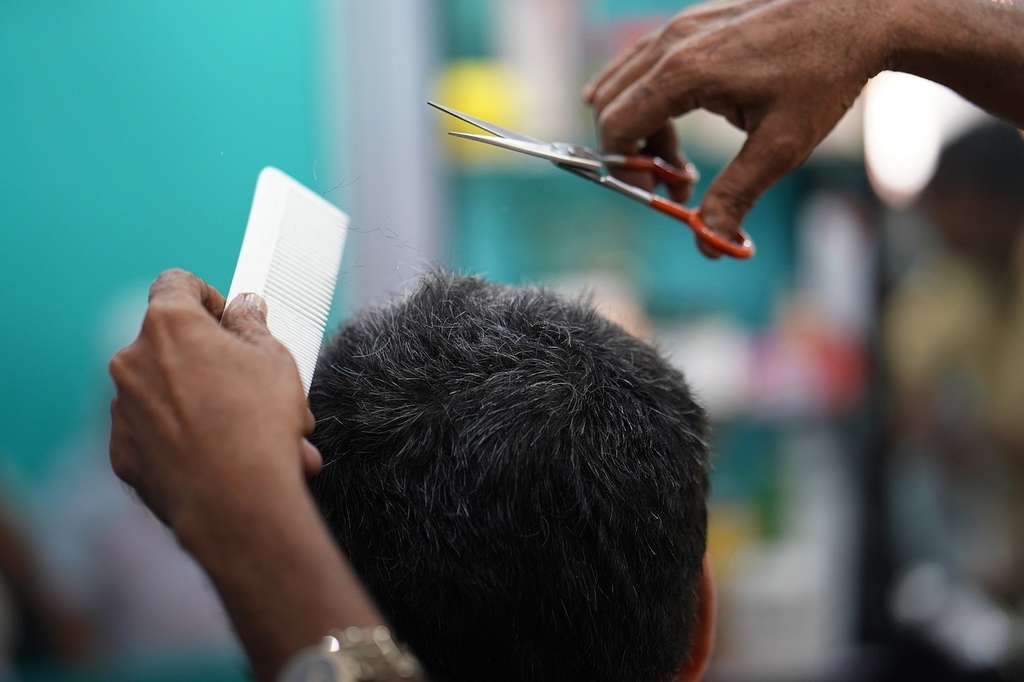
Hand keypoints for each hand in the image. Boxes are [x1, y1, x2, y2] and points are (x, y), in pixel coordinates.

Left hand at [109, 269, 320, 542]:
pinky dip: (180, 439)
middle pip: (170, 343)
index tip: (228, 320)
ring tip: (247, 434)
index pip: (176, 283)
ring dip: (199, 403)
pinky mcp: (123, 452)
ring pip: (164, 392)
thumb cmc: (259, 422)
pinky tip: (219, 458)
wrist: (236, 501)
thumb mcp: (274, 360)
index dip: (207, 297)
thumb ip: (252, 325)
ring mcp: (122, 408)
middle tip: (249, 386)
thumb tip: (245, 307)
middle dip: (208, 359)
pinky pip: (153, 433)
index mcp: (169, 324)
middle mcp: (132, 360)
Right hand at [584, 0, 892, 256]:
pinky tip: (668, 122)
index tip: (662, 192)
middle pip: (612, 107)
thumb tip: (708, 245)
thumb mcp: (780, 148)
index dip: (628, 168)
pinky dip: (645, 99)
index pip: (617, 126)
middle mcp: (672, 43)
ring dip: (641, 128)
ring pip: (622, 84)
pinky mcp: (692, 23)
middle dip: (634, 153)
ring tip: (683, 159)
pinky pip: (641, 64)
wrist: (861, 14)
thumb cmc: (824, 76)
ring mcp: (680, 27)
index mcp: (685, 72)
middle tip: (677, 182)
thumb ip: (734, 196)